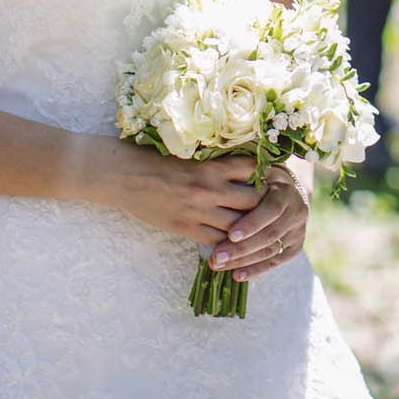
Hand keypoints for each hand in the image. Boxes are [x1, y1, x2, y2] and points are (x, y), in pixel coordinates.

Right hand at [105, 149, 262, 244]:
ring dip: (251, 228)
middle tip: (274, 207)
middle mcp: (209, 189)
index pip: (253, 170)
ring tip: (260, 228)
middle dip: (266, 204)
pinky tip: (235, 243)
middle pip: (253, 201)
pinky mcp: (185, 228)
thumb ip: (215, 163)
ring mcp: (197, 211)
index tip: (275, 179)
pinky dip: (229, 243)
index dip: (266, 175)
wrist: (123, 175)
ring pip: (239, 226)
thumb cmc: (155, 158)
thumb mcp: (190, 154)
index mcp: (211, 166)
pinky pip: (216, 241)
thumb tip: (243, 167)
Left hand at [209, 164, 309, 284]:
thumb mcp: (255, 177)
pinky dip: (255, 270)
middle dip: (241, 248)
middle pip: (269, 235)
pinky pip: (275, 262)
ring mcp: (298, 232)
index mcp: (286, 193)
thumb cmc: (261, 182)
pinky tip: (236, 275)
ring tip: (219, 265)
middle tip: (216, 257)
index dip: (252, 223)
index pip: (271, 210)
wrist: (286, 191)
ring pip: (270, 251)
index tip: (230, 234)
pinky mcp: (296, 247)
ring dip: (243, 261)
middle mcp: (297, 213)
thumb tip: (221, 195)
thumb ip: (244, 184)